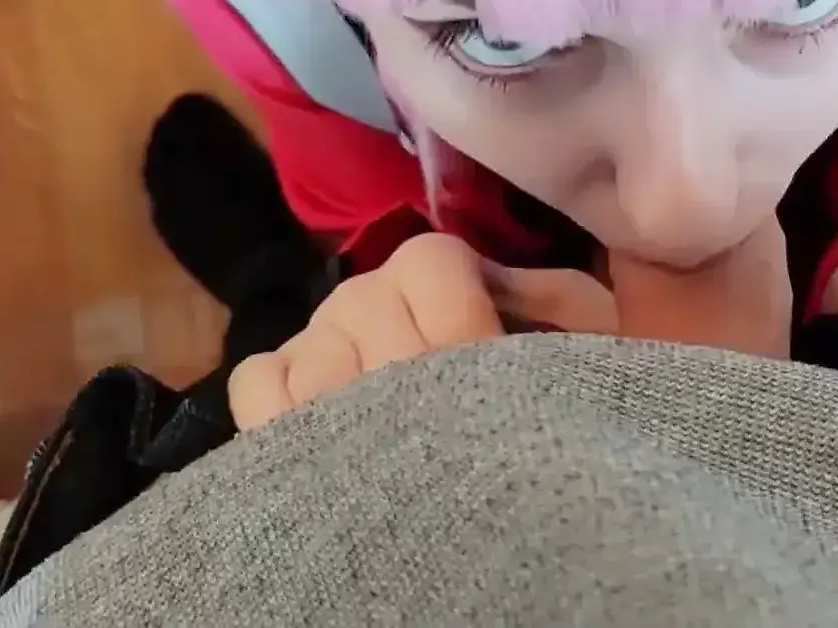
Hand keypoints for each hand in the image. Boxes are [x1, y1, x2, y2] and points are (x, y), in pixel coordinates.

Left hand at [229, 220, 793, 428]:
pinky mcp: (271, 448)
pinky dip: (285, 386)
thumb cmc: (540, 457)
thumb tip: (502, 270)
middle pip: (364, 296)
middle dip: (398, 324)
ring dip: (344, 359)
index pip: (430, 260)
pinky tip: (323, 416)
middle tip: (431, 373)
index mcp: (457, 347)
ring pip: (313, 338)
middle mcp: (376, 368)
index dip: (453, 285)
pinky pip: (257, 378)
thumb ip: (556, 305)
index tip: (474, 329)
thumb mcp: (581, 368)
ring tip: (377, 403)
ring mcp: (315, 411)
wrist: (468, 578)